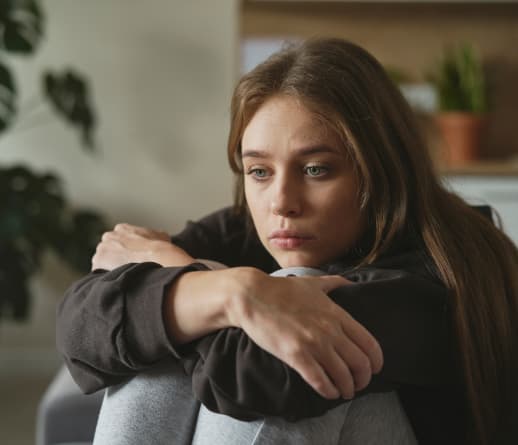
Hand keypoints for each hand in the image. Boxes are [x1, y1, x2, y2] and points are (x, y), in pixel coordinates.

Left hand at [91, 223, 193, 270]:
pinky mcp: (97, 263)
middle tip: (126, 269)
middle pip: (108, 250)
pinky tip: (117, 282)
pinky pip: (98, 273)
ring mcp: (101, 249)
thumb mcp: (161, 236)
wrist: (157, 260)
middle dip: (115, 258)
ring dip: (109, 269)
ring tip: (123, 278)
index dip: (125, 251)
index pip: (118, 240)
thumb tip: (156, 240)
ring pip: (102, 261)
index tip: (130, 259)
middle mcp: (109, 236)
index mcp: (122, 229)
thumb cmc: (161, 250)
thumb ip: (152, 236)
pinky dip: (106, 278)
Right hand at [226, 268, 382, 399]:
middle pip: (360, 363)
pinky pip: (320, 381)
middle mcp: (329, 330)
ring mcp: (313, 344)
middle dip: (363, 379)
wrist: (252, 296)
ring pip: (343, 376)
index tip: (374, 368)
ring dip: (347, 388)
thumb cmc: (281, 290)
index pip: (369, 343)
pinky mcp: (296, 356)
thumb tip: (351, 282)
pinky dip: (329, 391)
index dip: (376, 361)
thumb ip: (335, 283)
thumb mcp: (312, 282)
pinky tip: (329, 393)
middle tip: (359, 384)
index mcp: (336, 313)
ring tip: (344, 392)